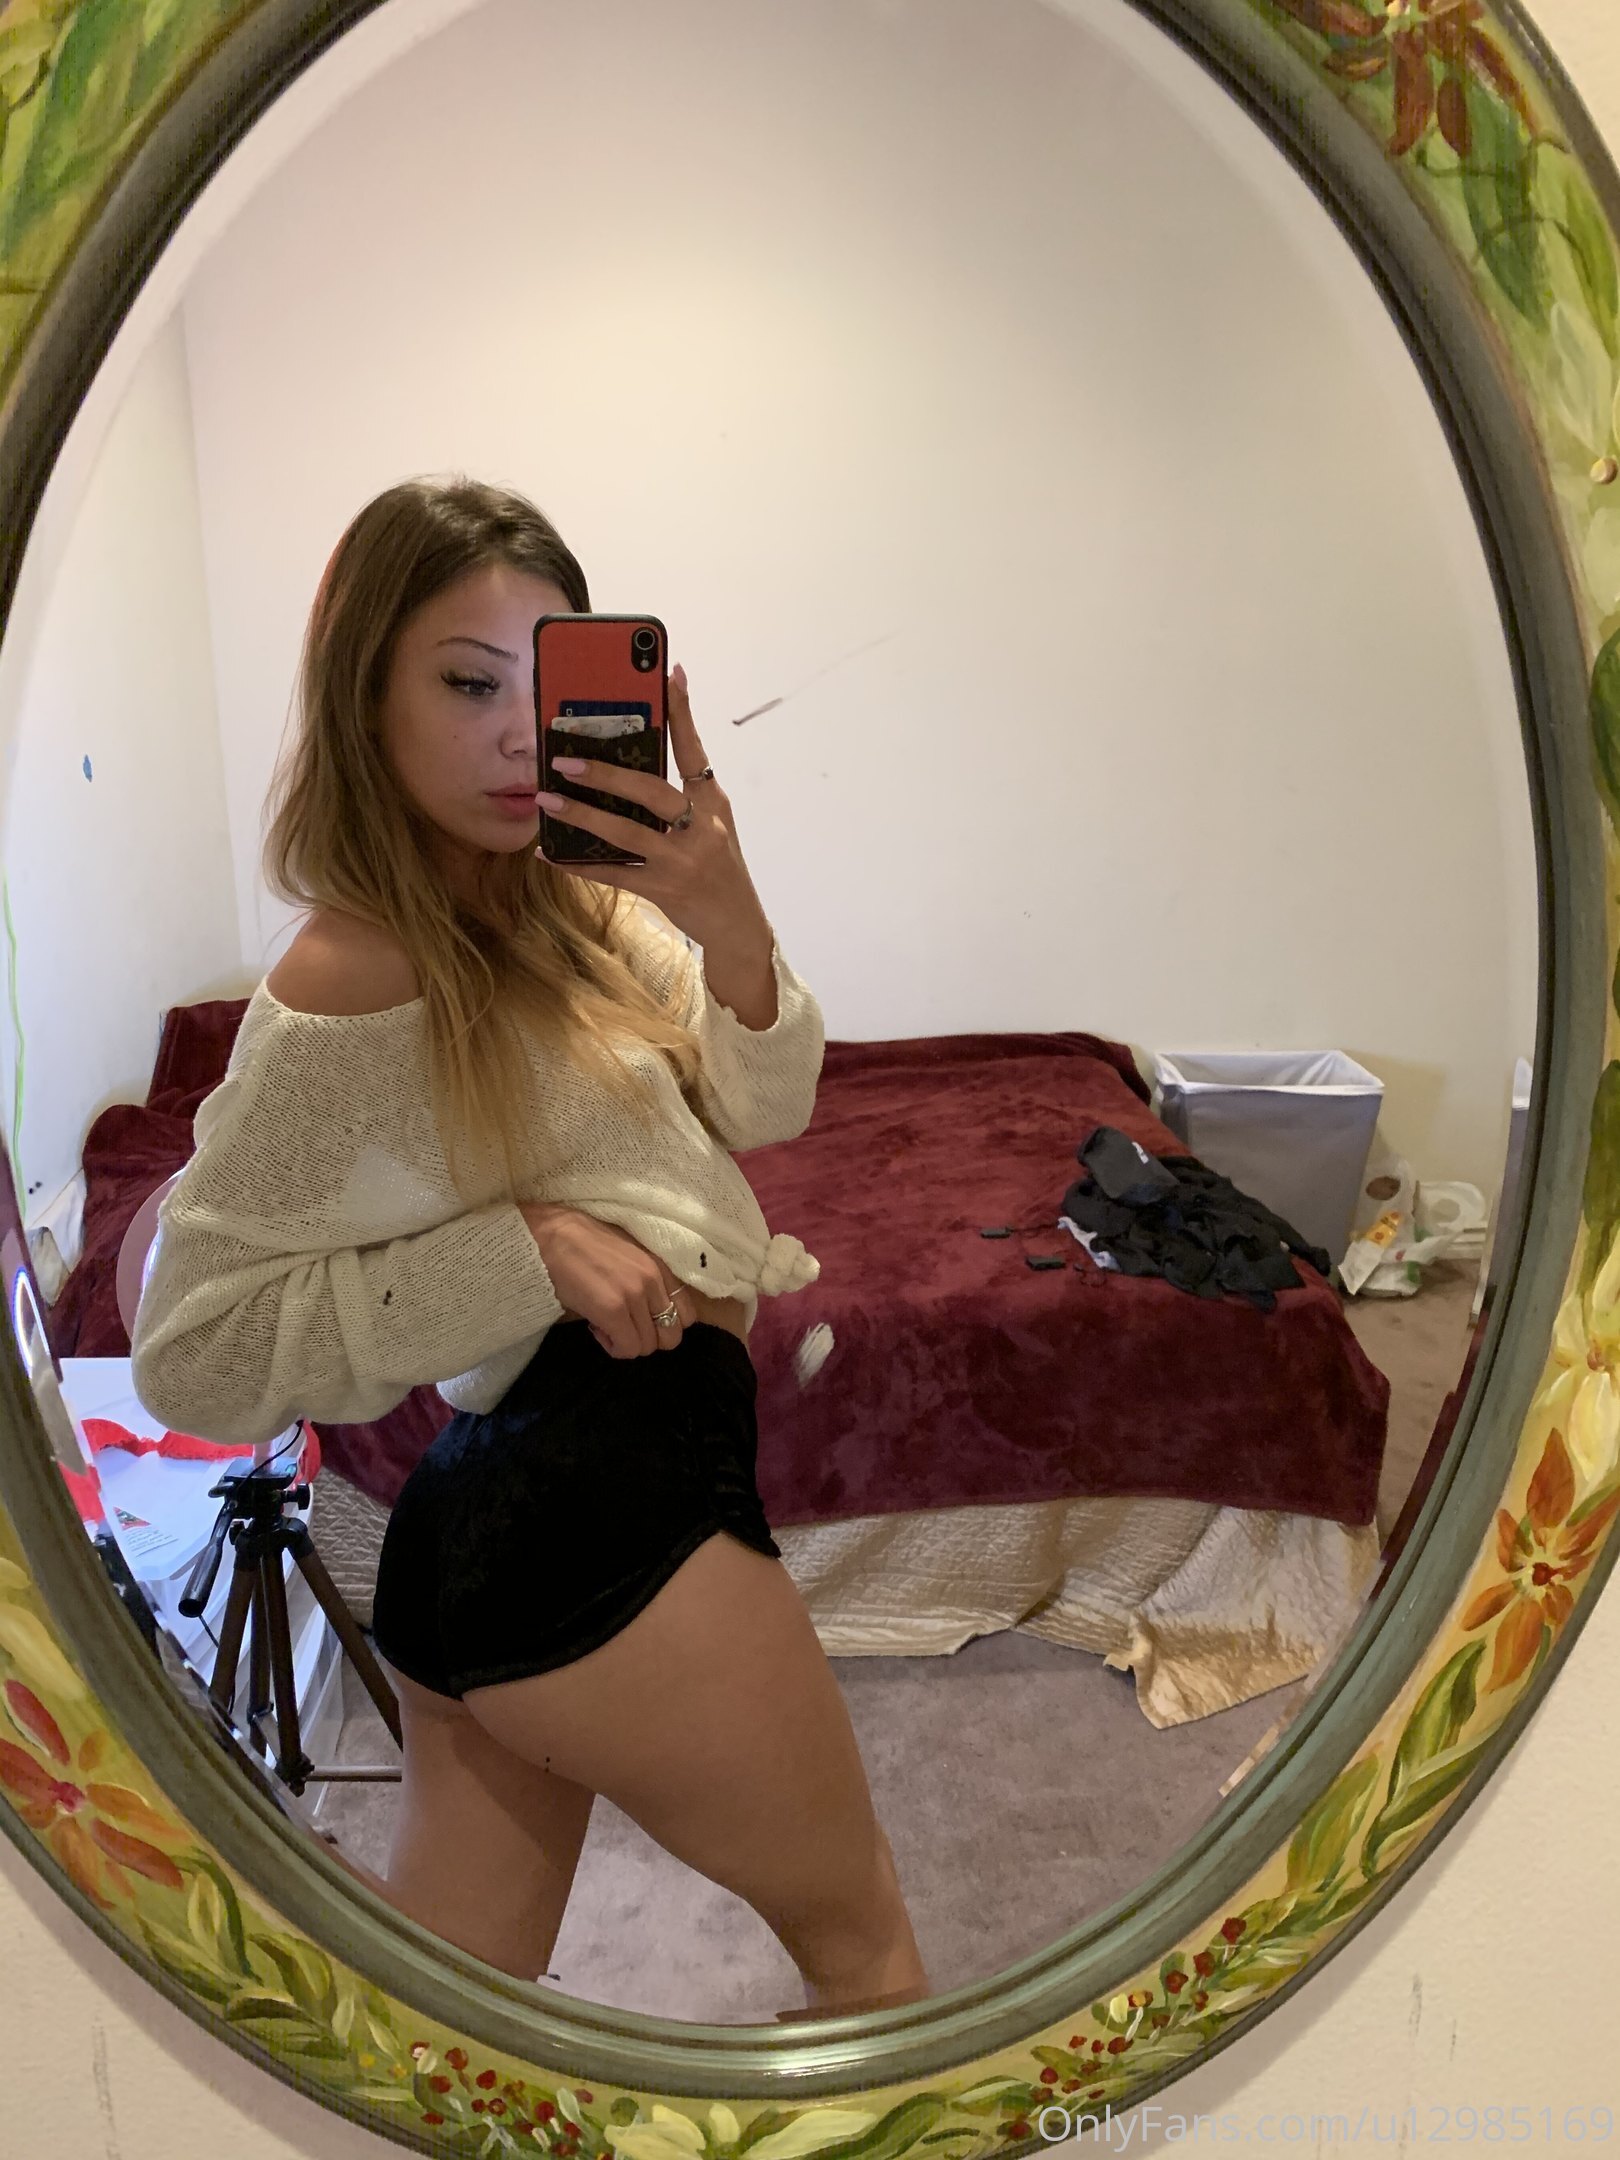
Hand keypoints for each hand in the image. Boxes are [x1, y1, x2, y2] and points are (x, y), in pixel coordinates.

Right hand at [519, 1202, 693, 1357]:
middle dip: (649, 1338)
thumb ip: (646, 1277)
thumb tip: (649, 1308)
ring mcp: (634, 1296)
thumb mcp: (629, 1252)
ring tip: (606, 1325)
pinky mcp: (613, 1311)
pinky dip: (613, 1347)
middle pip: (672, 1336)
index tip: (643, 1319)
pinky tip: (596, 1329)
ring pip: (647, 1346)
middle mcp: (653, 1281)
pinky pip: (627, 1349)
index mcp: (660, 1265)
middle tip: (626, 1328)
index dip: (665, 1323)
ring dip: (627, 1343)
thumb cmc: (582, 1242)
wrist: (550, 1237)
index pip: (688, 1313)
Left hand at [535, 662, 766, 950]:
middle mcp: (702, 829)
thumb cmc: (718, 867)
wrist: (738, 925)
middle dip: (605, 773)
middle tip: (564, 759)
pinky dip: (577, 864)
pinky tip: (549, 853)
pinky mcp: (663, 890)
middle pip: (650, 791)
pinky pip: (612, 874)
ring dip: (582, 815)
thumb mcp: (714, 824)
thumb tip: (641, 757)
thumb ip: (685, 794)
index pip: (694, 750)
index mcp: (714, 804)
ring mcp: (682, 861)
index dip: (681, 712)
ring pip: (625, 833)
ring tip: (548, 799)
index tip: (668, 673)